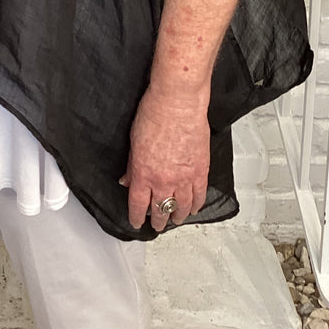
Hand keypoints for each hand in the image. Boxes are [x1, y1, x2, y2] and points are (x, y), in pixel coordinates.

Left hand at [119, 85, 209, 231]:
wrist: (177, 103)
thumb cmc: (154, 114)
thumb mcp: (134, 141)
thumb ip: (132, 165)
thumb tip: (128, 179)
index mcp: (143, 173)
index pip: (138, 205)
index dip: (137, 217)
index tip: (137, 222)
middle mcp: (163, 181)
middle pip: (160, 210)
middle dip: (157, 220)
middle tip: (157, 224)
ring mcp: (183, 178)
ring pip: (181, 208)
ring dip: (177, 216)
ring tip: (175, 219)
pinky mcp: (200, 171)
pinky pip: (199, 196)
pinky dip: (196, 205)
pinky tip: (193, 208)